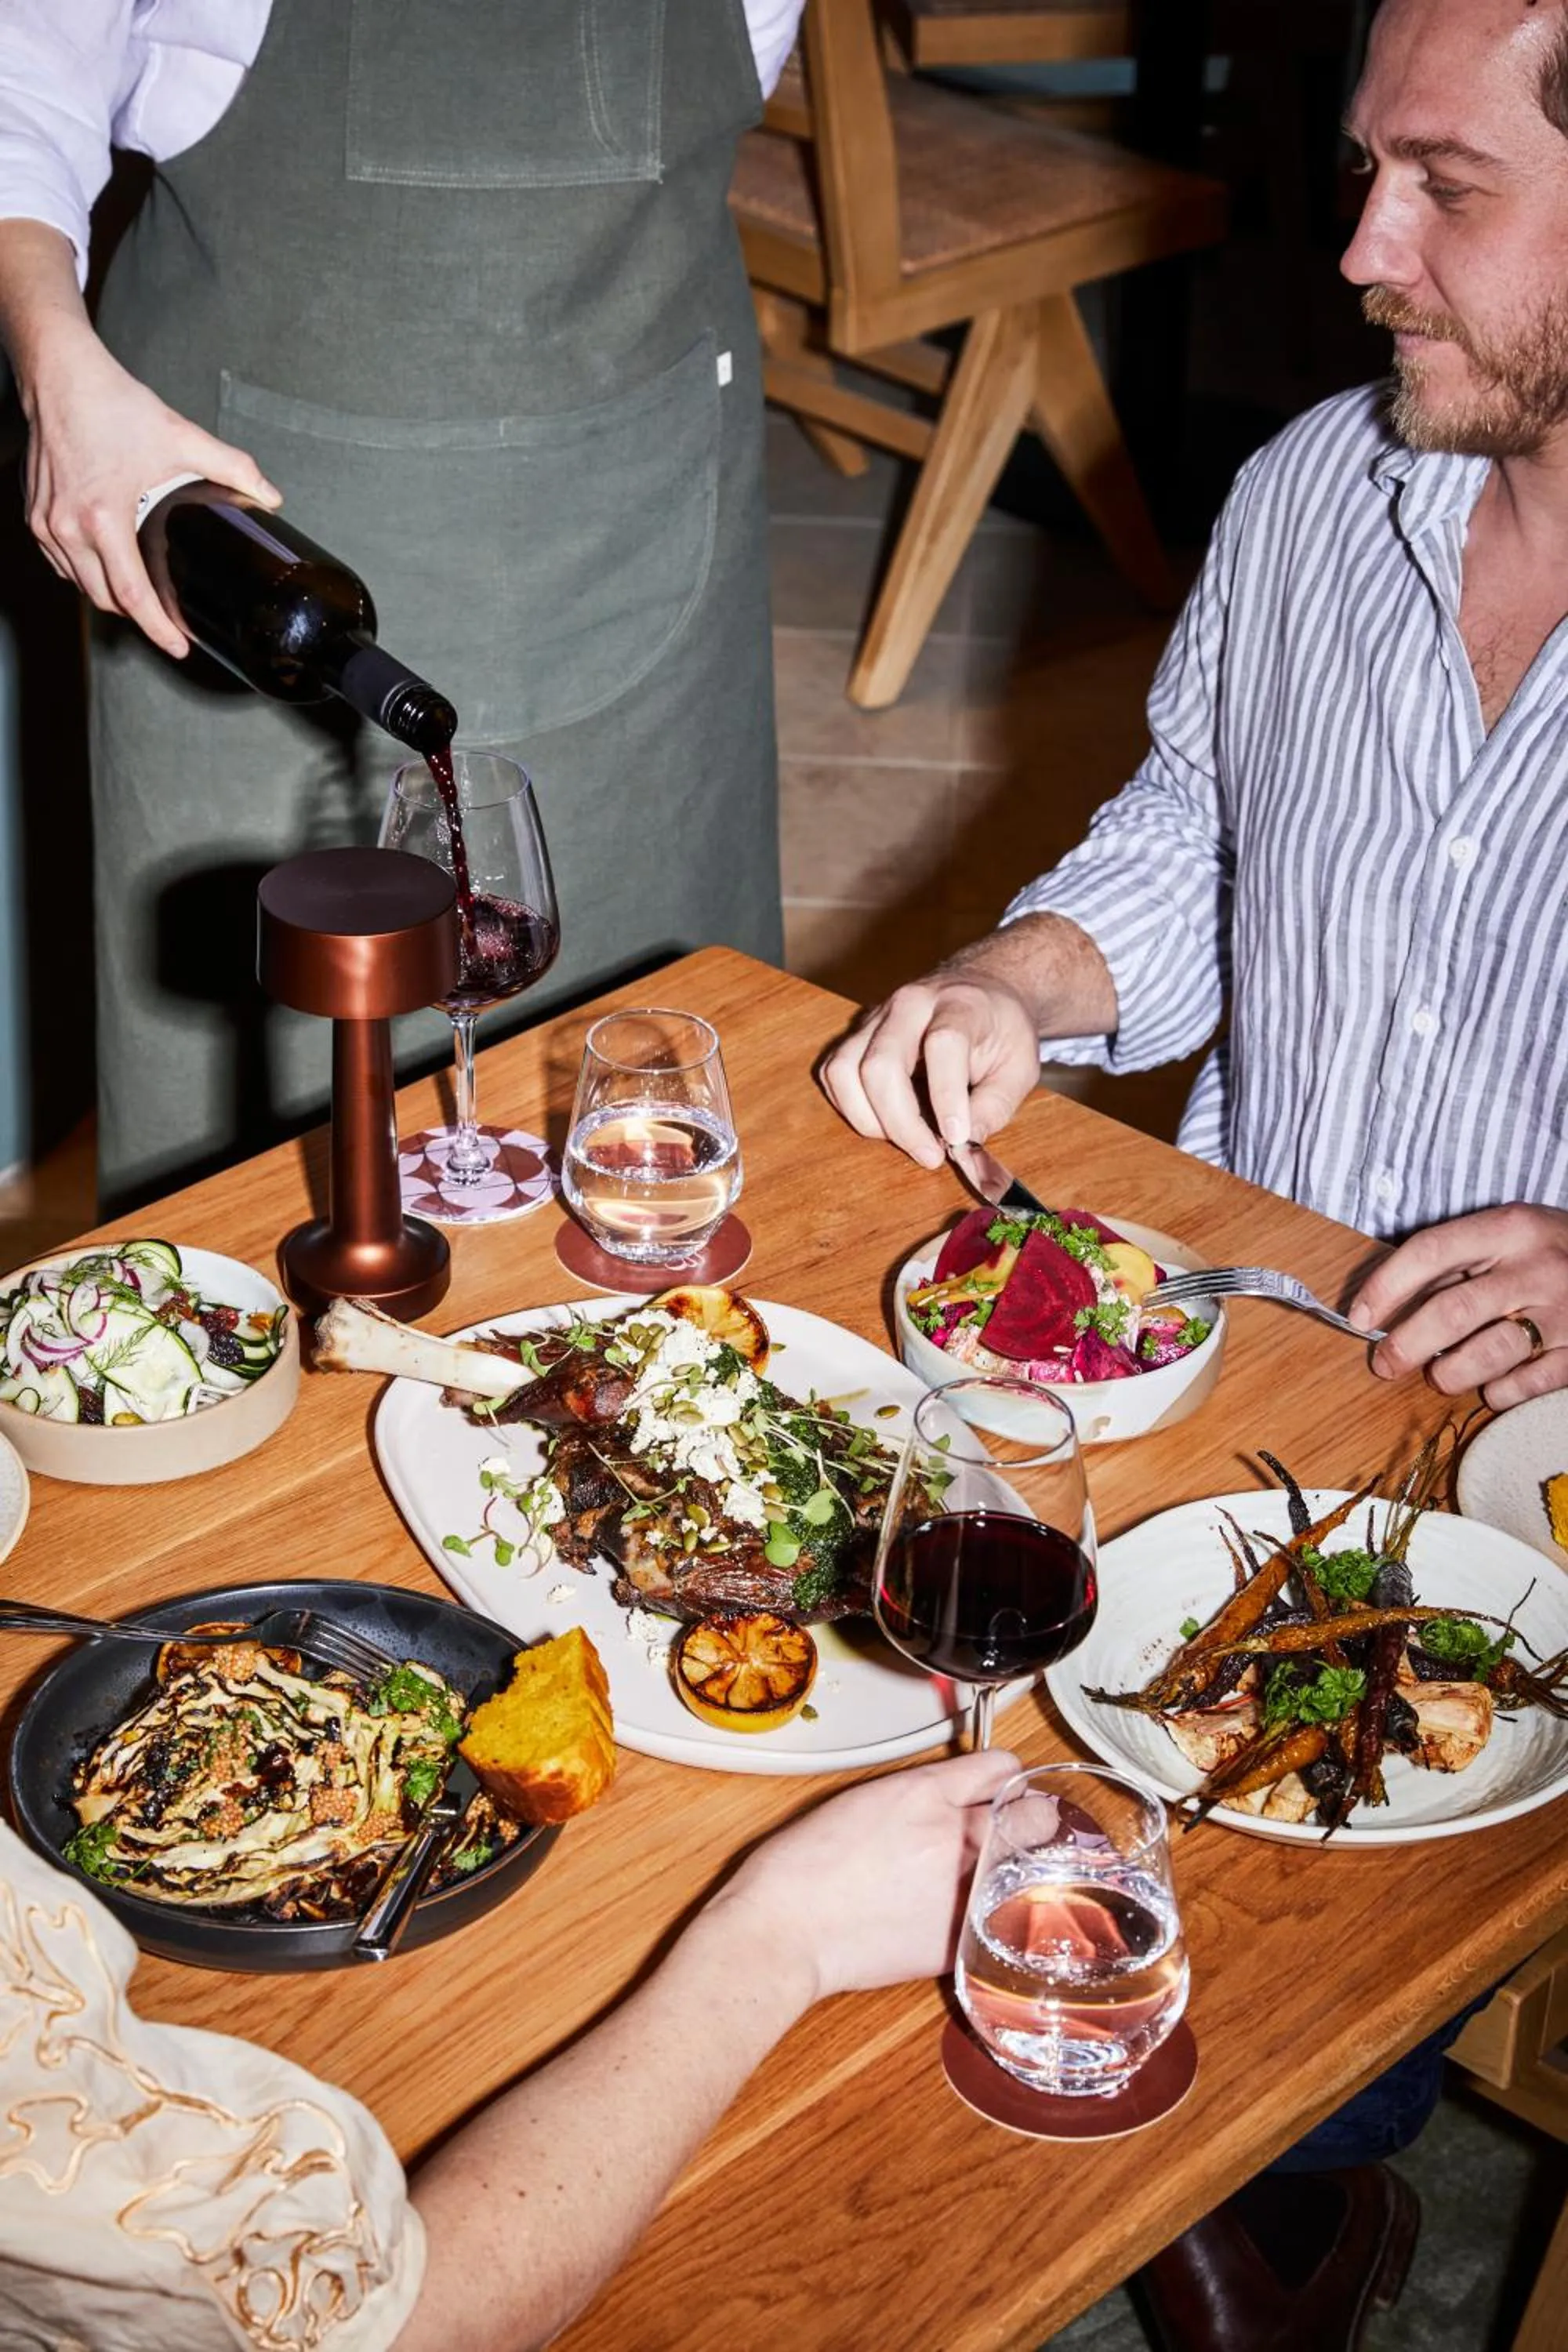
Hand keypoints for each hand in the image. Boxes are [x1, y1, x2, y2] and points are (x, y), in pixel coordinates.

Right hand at [21, 318, 279, 657]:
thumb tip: (271, 497)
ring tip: (142, 595)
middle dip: (138, 616)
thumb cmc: (112, 405)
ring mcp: (46, 523)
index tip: (179, 646)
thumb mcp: (181, 438)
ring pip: (80, 585)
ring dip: (110, 595)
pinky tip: (109, 566)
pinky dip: (85, 572)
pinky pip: (61, 563)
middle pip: (105, 600)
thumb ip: (233, 468)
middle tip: (168, 619)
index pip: (133, 597)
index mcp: (104, 518)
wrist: (60, 376)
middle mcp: (68, 528)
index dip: (159, 629)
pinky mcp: (34, 515)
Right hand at [711, 1748, 1018, 2002]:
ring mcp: (963, 1888)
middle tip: (1015, 1830)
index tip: (1000, 1789)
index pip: (1001, 1766)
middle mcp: (954, 1836)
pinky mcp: (961, 1936)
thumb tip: (952, 1800)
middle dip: (1029, 1818)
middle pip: (1036, 1814)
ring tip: (1000, 1874)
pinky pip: (1005, 1915)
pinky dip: (1000, 1912)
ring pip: (1032, 1868)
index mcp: (926, 1793)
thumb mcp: (864, 1801)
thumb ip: (919, 1796)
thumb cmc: (806, 1864)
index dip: (1002, 1777)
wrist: (787, 1927)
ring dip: (1022, 1867)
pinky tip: (979, 1913)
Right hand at [820, 972, 1041, 1169]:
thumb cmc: (1002, 1030)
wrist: (980, 989)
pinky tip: (882, 1121)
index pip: (943, 1044)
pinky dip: (851, 1107)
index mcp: (960, 1006)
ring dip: (868, 1118)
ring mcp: (875, 1017)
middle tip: (931, 1155)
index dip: (946, 1095)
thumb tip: (964, 1147)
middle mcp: (910, 1005)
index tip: (956, 1137)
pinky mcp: (856, 1034)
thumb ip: (995, 1108)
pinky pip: (834, 1073)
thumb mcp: (1021, 1068)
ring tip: (905, 1138)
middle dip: (901, 1123)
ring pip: (845, 1070)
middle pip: (881, 1064)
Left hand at [1350, 1204, 1567, 1407]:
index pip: (1430, 1252)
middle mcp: (1537, 1266)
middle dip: (1406, 1344)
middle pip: (1452, 1310)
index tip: (1359, 1317)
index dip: (1385, 1288)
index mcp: (1510, 1228)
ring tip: (1439, 1375)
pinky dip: (1497, 1393)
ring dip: (1449, 1372)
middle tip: (1385, 1363)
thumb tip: (1387, 1303)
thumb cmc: (1555, 1251)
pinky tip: (1489, 1387)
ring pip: (1488, 1352)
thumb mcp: (1511, 1235)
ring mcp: (1564, 1311)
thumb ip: (1457, 1263)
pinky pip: (1526, 1384)